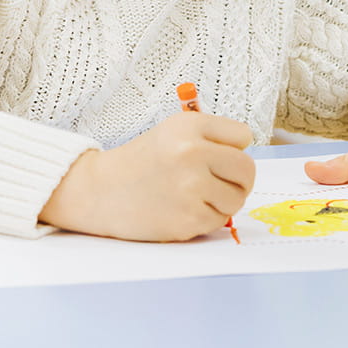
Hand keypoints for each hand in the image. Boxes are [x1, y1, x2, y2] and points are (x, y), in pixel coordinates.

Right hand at [39, 112, 254, 240]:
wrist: (99, 192)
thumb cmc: (140, 161)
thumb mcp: (172, 131)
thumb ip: (211, 137)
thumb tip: (248, 156)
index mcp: (190, 126)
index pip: (243, 136)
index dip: (230, 148)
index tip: (214, 155)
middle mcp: (193, 152)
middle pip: (247, 170)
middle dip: (237, 179)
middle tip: (215, 182)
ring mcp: (192, 187)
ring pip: (237, 199)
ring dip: (222, 202)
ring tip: (192, 195)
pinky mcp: (189, 218)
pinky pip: (220, 221)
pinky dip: (206, 218)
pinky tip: (181, 209)